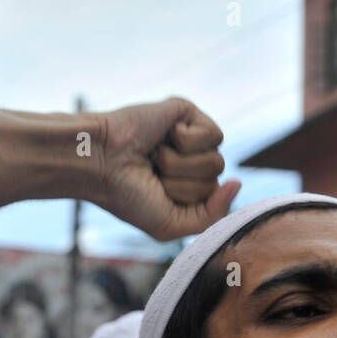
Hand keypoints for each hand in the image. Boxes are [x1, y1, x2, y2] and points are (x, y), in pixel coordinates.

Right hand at [94, 97, 240, 240]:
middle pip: (216, 179)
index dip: (186, 202)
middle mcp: (192, 161)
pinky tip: (164, 135)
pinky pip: (213, 135)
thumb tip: (237, 183)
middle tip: (152, 173)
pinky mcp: (187, 112)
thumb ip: (211, 216)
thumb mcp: (171, 225)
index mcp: (188, 186)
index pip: (216, 199)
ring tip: (154, 156)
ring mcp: (191, 137)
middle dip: (182, 183)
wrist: (99, 165)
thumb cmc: (127, 196)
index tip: (155, 194)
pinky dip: (185, 142)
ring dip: (180, 165)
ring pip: (216, 160)